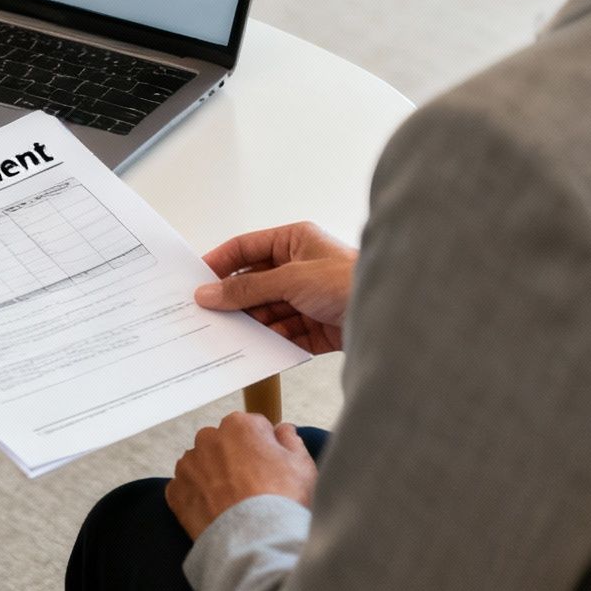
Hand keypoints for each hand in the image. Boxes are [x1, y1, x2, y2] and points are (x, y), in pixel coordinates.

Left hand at [166, 412, 317, 538]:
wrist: (255, 540)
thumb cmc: (283, 499)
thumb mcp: (302, 465)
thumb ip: (290, 439)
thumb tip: (283, 429)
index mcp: (239, 425)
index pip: (252, 428)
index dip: (263, 449)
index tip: (269, 468)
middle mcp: (208, 438)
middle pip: (223, 444)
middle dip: (234, 459)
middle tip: (251, 488)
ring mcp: (188, 465)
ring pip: (202, 465)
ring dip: (213, 478)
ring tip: (232, 503)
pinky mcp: (175, 491)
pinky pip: (186, 489)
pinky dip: (197, 498)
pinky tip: (216, 513)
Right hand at [194, 221, 356, 354]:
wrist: (394, 316)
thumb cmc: (349, 281)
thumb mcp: (290, 279)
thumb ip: (247, 289)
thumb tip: (209, 293)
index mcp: (295, 241)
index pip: (247, 248)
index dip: (220, 262)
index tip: (196, 280)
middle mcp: (300, 267)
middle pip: (255, 283)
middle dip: (235, 300)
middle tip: (206, 315)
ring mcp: (309, 298)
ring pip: (269, 311)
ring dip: (252, 323)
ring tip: (228, 336)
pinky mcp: (318, 327)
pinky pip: (286, 334)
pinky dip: (272, 341)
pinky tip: (257, 349)